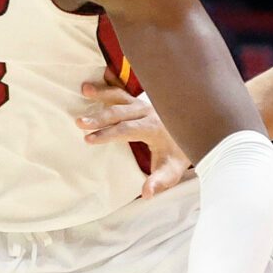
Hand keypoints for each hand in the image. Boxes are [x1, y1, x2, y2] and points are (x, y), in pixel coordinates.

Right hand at [78, 78, 190, 196]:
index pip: (126, 130)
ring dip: (102, 93)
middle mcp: (148, 111)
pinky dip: (110, 83)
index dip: (107, 134)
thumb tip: (146, 194)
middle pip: (120, 112)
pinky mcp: (140, 100)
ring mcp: (144, 103)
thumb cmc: (178, 155)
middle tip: (78, 122)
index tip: (89, 139)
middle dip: (99, 117)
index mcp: (153, 127)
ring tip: (84, 89)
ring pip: (121, 96)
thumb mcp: (171, 171)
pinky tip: (97, 79)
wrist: (194, 134)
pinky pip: (123, 90)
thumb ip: (159, 182)